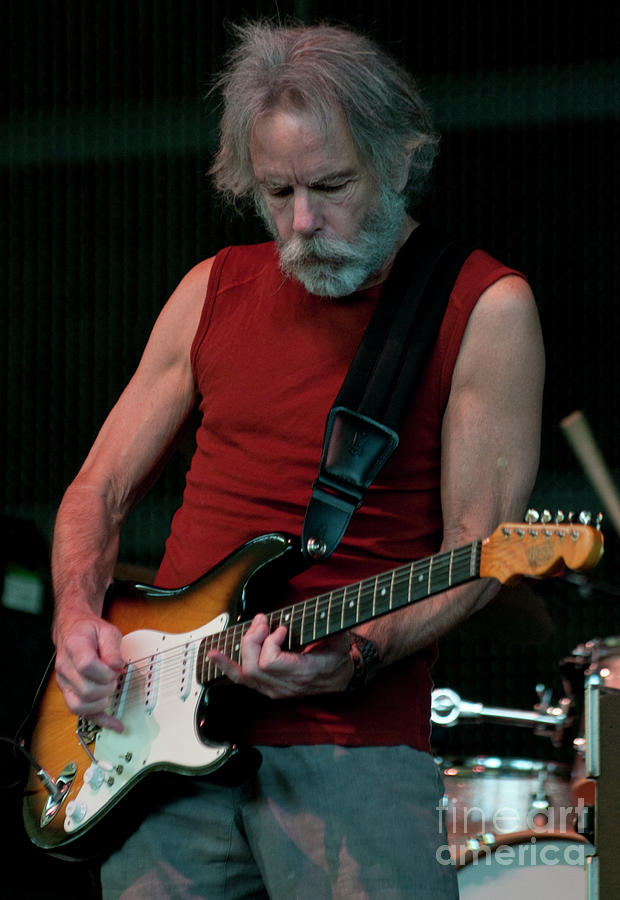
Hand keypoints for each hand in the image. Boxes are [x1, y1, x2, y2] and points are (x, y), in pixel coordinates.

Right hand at [54, 613, 124, 731]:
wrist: (72, 630)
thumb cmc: (90, 631)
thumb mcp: (107, 630)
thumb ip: (113, 648)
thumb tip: (117, 667)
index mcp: (74, 646)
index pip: (87, 665)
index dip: (106, 671)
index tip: (117, 668)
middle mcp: (65, 667)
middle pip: (86, 690)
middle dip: (108, 687)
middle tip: (115, 677)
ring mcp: (64, 682)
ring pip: (79, 706)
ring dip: (102, 702)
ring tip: (110, 690)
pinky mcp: (69, 693)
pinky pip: (81, 713)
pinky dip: (100, 720)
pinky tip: (115, 724)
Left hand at [207, 613, 353, 698]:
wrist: (340, 677)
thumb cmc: (338, 654)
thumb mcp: (339, 638)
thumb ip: (325, 626)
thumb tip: (312, 611)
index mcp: (302, 674)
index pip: (270, 662)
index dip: (270, 641)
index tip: (282, 627)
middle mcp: (285, 686)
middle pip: (253, 666)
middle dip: (253, 638)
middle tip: (264, 621)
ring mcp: (274, 690)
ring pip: (245, 673)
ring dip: (243, 646)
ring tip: (253, 627)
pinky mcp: (267, 688)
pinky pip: (242, 679)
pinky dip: (225, 666)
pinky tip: (213, 654)